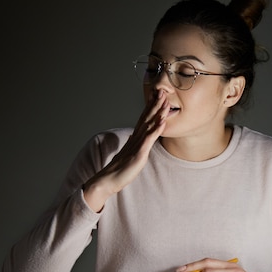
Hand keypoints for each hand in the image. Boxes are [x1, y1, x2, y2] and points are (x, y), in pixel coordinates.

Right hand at [83, 91, 168, 211]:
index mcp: (134, 139)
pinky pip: (148, 140)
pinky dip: (156, 129)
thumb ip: (133, 145)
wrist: (107, 181)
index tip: (157, 96)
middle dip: (155, 104)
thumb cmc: (118, 170)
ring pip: (148, 125)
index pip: (143, 119)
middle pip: (146, 118)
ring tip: (165, 101)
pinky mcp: (138, 154)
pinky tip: (162, 121)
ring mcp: (136, 145)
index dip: (151, 107)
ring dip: (157, 113)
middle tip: (163, 91)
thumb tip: (134, 137)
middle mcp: (135, 139)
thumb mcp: (128, 154)